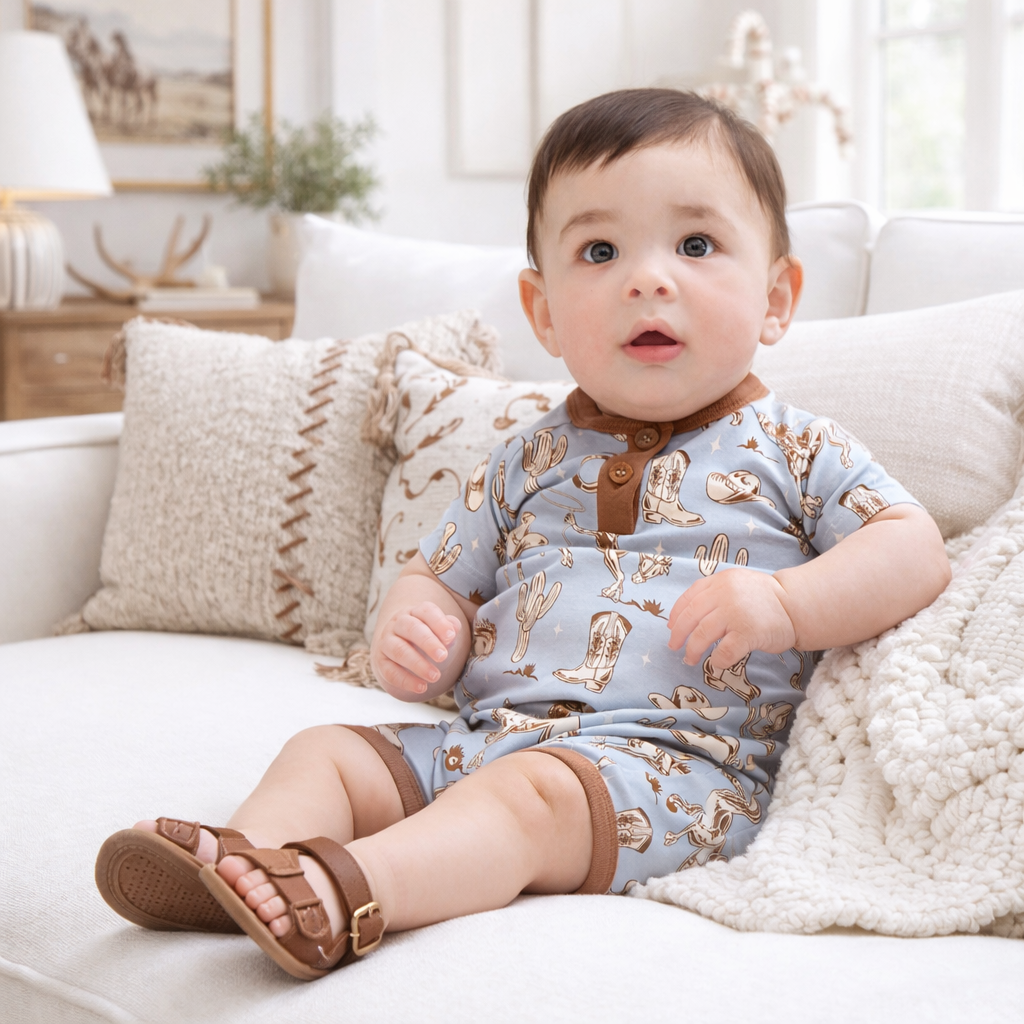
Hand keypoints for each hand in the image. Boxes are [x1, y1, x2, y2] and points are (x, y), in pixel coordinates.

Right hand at [372, 602, 462, 695]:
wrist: (399, 648)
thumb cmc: (426, 638)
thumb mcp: (439, 631)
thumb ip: (449, 629)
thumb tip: (454, 627)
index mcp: (415, 612)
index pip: (426, 611)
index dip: (439, 623)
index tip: (451, 637)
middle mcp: (398, 623)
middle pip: (411, 628)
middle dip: (428, 642)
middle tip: (443, 656)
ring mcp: (386, 641)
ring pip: (398, 650)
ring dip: (417, 664)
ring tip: (435, 676)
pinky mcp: (380, 661)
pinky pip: (389, 671)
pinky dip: (405, 680)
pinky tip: (422, 687)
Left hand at [667, 569, 796, 670]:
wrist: (796, 605)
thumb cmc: (766, 598)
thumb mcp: (737, 583)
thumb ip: (715, 593)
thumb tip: (684, 616)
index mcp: (720, 581)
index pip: (690, 597)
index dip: (676, 614)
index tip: (671, 626)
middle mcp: (724, 595)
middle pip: (691, 617)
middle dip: (679, 634)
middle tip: (674, 647)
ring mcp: (736, 614)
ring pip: (702, 635)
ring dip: (693, 650)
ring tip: (691, 659)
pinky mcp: (748, 633)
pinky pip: (724, 651)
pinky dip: (717, 660)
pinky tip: (717, 664)